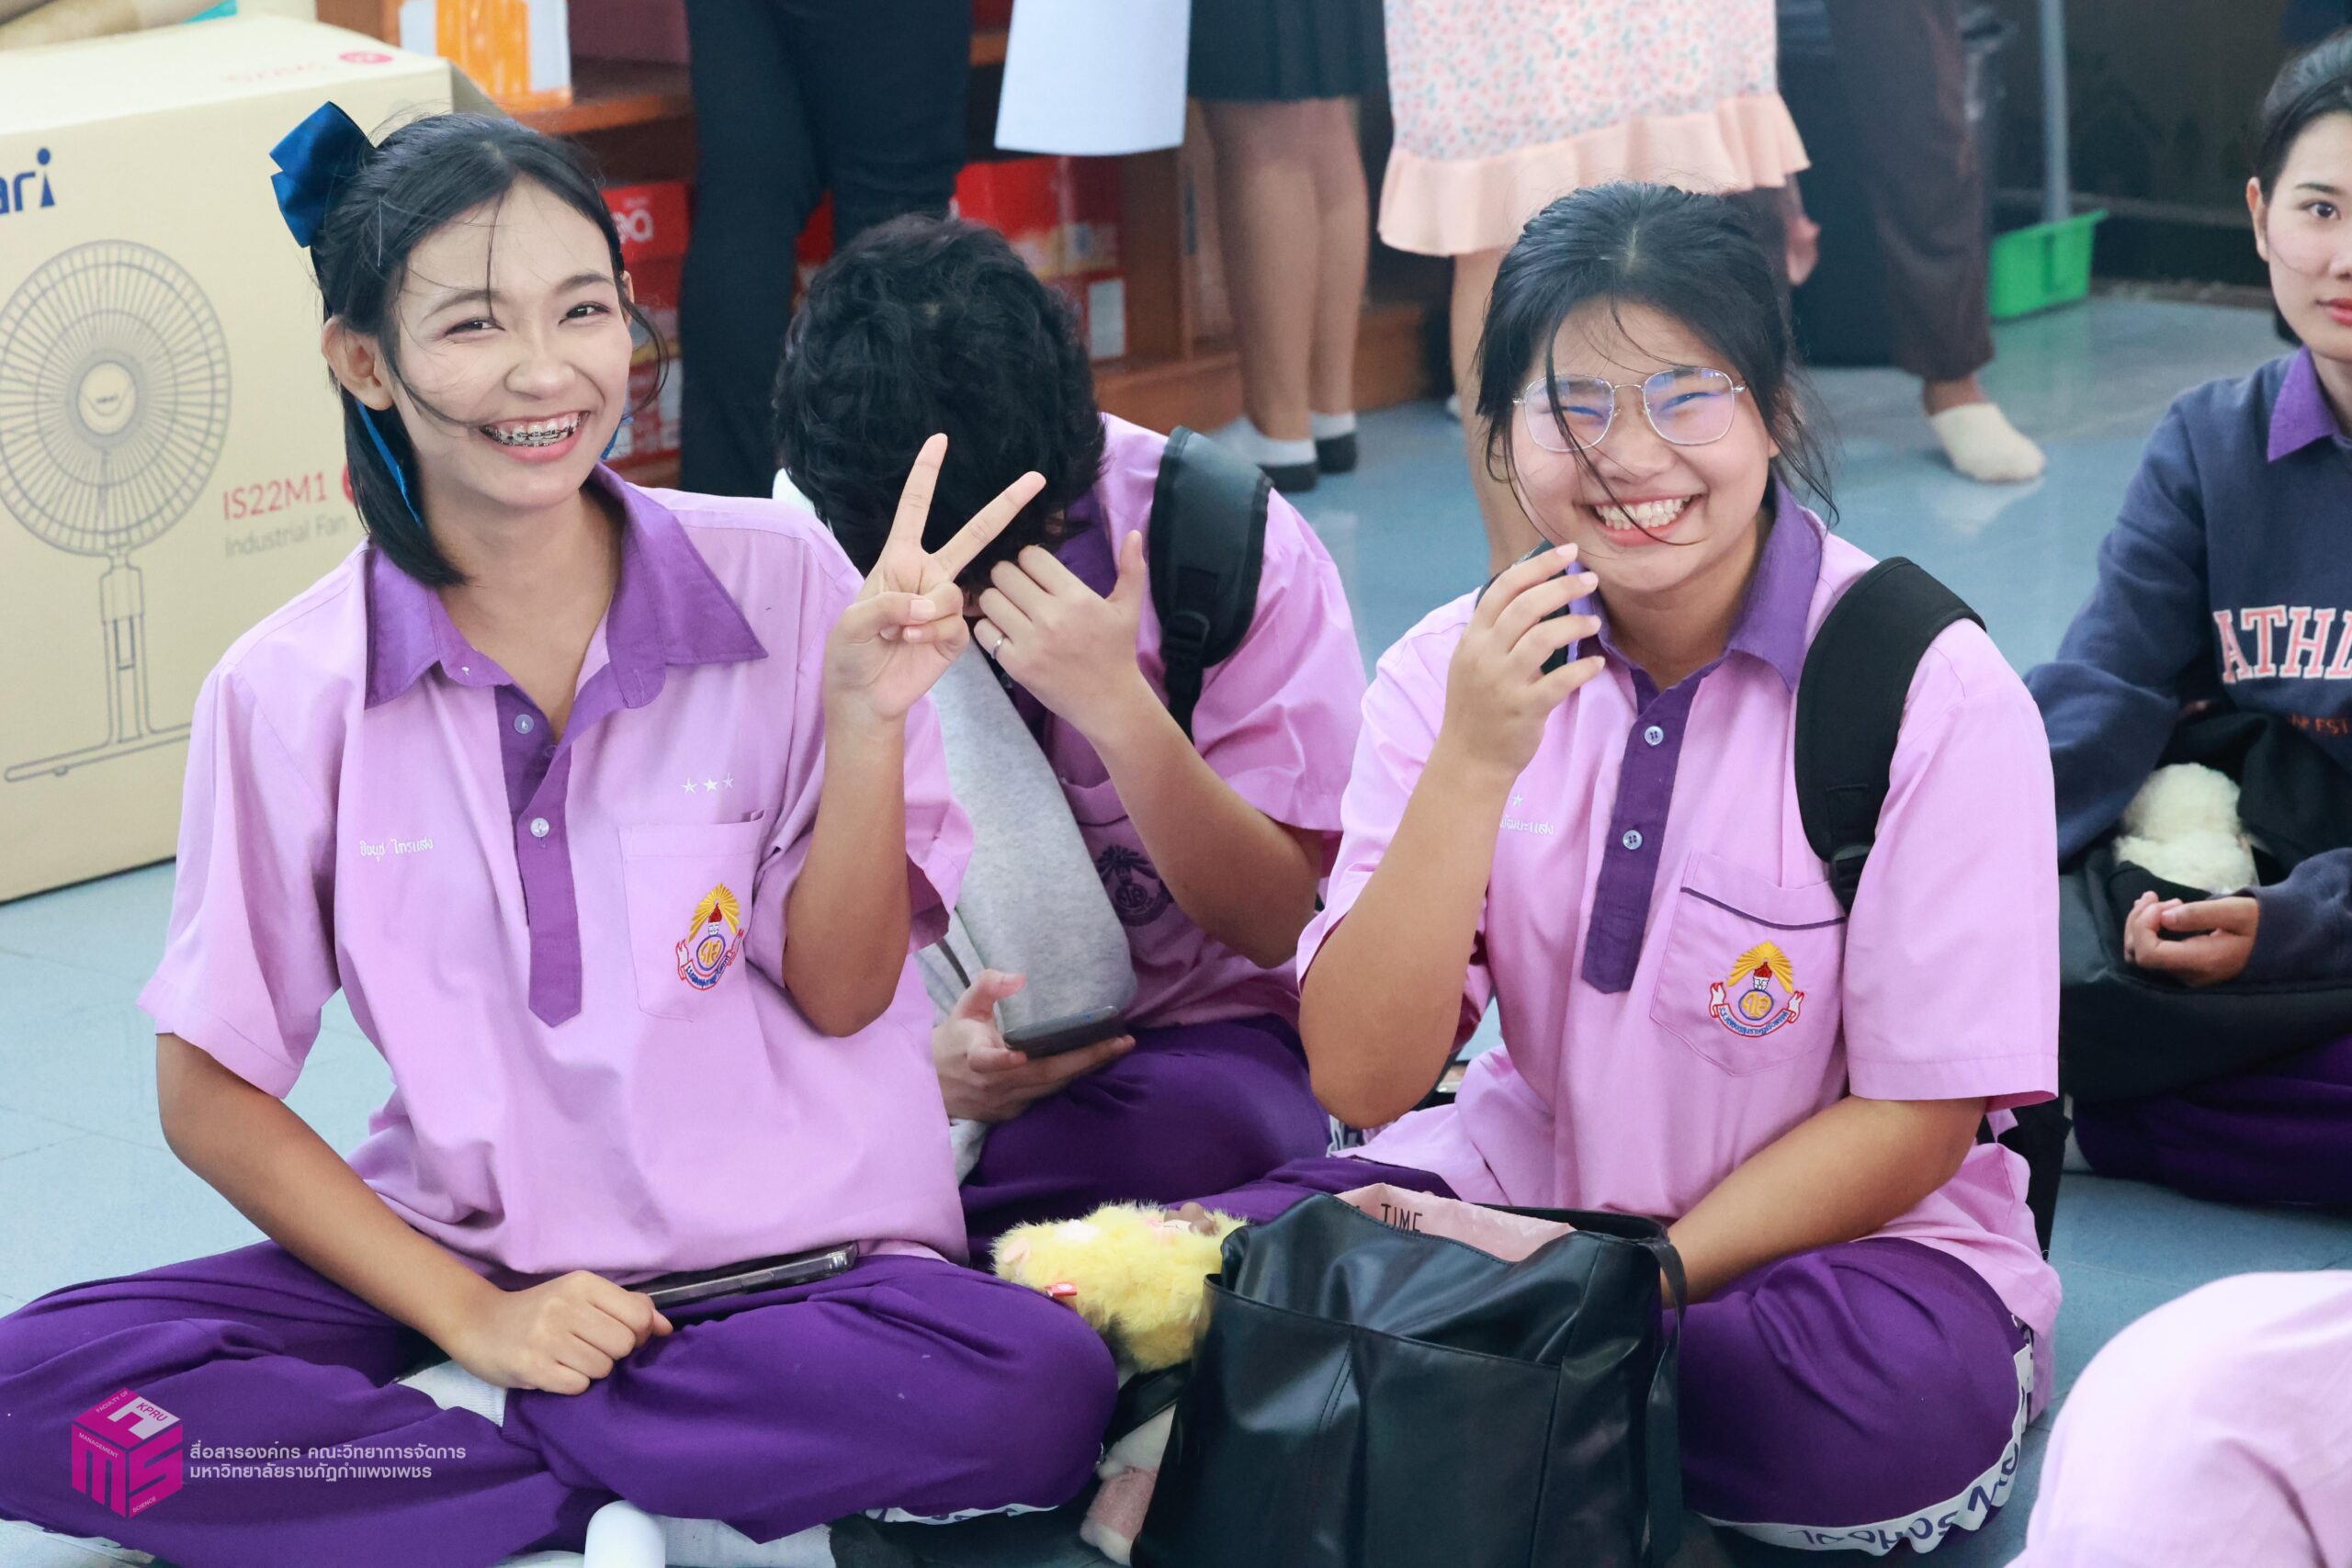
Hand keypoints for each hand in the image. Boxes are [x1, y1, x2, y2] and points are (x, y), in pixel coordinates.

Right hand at [441, 1271, 671, 1394]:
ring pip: (602, 1368)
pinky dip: (572, 1384)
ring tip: (568, 1360)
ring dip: (591, 1371)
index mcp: (582, 1284)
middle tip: (589, 1350)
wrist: (478, 1324)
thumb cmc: (539, 1312)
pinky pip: (577, 1386)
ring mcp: (547, 1337)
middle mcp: (565, 1306)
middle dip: (613, 1354)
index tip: (618, 1336)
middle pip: (623, 1345)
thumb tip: (666, 1329)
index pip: (638, 1316)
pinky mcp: (531, 1367)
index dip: (638, 1334)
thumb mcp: (581, 1297)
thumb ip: (627, 1307)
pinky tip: (555, 1371)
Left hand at [824, 434, 1044, 728]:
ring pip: (953, 594)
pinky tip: (913, 646)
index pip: (915, 509)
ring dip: (924, 616)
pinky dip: (931, 635)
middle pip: (973, 535)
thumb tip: (926, 606)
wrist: (866, 696)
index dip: (926, 475)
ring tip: (899, 635)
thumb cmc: (850, 653)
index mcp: (898, 560)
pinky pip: (956, 624)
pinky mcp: (956, 634)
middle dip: (1004, 506)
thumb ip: (887, 605)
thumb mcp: (853, 622)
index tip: (939, 440)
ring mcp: (944, 604)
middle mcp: (927, 575)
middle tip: (1036, 478)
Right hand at [932, 969, 1135, 1122]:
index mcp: (974, 1056)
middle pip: (1042, 1074)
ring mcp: (1003, 1102)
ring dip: (1086, 1069)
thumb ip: (988, 986)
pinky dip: (1071, 1079)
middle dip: (1084, 1058)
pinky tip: (1095, 1063)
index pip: (986, 1061)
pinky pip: (1047, 1096)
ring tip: (1117, 1048)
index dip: (1002, 1061)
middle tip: (1120, 1042)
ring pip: (1051, 1087)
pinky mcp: (1012, 1113)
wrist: (934, 1086)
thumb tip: (1018, 978)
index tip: (1018, 1056)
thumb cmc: (955, 1040)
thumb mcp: (965, 1007)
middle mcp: (991, 1084)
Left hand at [973, 531, 1155, 743]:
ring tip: (1009, 609)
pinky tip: (1005, 632)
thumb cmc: (1117, 652)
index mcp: (1077, 597)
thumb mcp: (1129, 609)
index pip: (1030, 556)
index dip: (1028, 560)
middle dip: (1008, 577)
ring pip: (989, 600)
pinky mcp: (1016, 665)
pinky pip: (985, 631)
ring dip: (995, 601)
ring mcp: (1031, 642)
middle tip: (1017, 589)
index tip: (1034, 572)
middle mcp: (1052, 617)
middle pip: (1003, 573)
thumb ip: (1131, 568)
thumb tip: (1135, 532)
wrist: (1109, 702)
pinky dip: (990, 629)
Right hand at [1433, 547, 1604, 782]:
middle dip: (1562, 586)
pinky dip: (1583, 668)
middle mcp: (1485, 655)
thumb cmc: (1477, 705)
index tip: (1567, 553)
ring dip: (1575, 624)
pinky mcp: (1524, 708)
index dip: (1537, 566)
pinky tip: (1596, 663)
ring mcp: (1503, 682)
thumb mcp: (1473, 661)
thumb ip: (1495, 630)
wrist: (1469, 757)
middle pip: (1526, 606)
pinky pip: (1560, 681)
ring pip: (1543, 637)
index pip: (1503, 588)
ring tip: (1595, 622)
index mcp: (1473, 639)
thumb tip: (1533, 593)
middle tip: (1590, 580)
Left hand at [2122, 892, 2257, 986]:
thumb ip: (2200, 914)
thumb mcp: (2236, 911)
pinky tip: (2154, 912)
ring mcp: (2183, 976)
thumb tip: (2164, 917)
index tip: (2163, 903)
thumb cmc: (2259, 924)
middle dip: (2138, 920)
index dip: (2143, 926)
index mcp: (2202, 962)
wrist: (2276, 944)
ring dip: (2138, 924)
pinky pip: (2151, 954)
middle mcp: (2187, 976)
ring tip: (2154, 900)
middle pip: (2137, 954)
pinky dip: (2145, 931)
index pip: (2149, 954)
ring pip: (2138, 955)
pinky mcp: (2181, 970)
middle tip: (2157, 896)